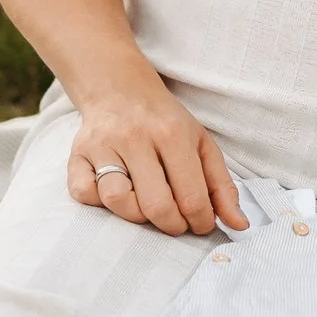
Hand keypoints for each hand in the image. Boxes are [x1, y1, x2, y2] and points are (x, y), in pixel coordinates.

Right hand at [68, 84, 247, 236]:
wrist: (120, 90)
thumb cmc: (166, 124)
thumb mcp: (202, 145)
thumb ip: (222, 187)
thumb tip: (240, 226)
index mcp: (172, 133)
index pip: (191, 197)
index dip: (200, 222)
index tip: (200, 223)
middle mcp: (135, 137)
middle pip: (155, 204)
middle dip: (171, 225)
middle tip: (176, 222)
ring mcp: (103, 145)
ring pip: (117, 201)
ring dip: (136, 216)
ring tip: (147, 207)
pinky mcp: (77, 154)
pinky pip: (84, 193)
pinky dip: (99, 202)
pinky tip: (117, 192)